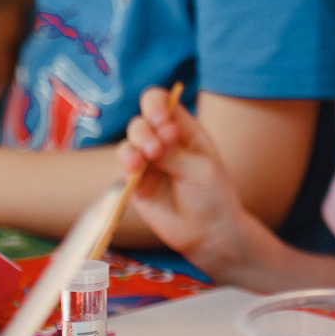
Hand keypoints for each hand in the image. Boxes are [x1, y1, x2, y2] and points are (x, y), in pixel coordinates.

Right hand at [119, 86, 254, 272]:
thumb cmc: (212, 196)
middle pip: (140, 122)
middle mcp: (162, 142)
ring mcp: (147, 162)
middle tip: (156, 150)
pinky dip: (124, 166)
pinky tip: (133, 171)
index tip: (162, 123)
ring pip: (128, 143)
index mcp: (184, 130)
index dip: (156, 106)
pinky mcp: (134, 184)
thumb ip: (174, 152)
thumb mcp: (200, 170)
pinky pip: (122, 168)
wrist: (208, 233)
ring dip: (132, 148)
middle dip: (144, 132)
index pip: (160, 103)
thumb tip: (151, 135)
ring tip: (141, 162)